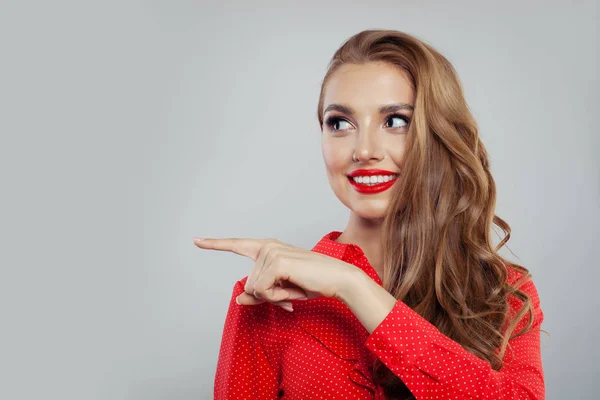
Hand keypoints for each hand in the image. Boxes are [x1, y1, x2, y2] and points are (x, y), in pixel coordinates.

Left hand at [193, 237, 356, 310]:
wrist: (337, 279)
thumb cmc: (311, 283)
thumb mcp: (280, 292)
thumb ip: (259, 294)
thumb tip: (238, 299)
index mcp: (267, 248)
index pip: (236, 245)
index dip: (214, 244)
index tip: (195, 240)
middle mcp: (267, 246)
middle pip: (248, 284)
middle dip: (268, 296)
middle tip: (290, 290)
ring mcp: (271, 252)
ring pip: (255, 289)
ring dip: (275, 296)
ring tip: (295, 287)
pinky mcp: (277, 262)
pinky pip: (263, 291)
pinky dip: (278, 296)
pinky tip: (294, 288)